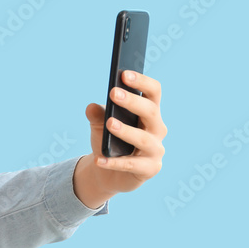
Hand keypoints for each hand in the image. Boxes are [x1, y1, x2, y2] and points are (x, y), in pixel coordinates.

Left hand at [78, 70, 167, 199]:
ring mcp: (156, 150)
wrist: (109, 173)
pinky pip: (131, 165)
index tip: (124, 73)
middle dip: (132, 101)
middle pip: (150, 111)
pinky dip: (114, 162)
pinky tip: (99, 159)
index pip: (153, 93)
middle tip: (113, 93)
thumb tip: (91, 107)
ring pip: (144, 139)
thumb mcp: (100, 126)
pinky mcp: (149, 169)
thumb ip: (97, 116)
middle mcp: (157, 129)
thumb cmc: (109, 142)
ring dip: (126, 130)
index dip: (142, 82)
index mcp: (149, 113)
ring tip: (110, 123)